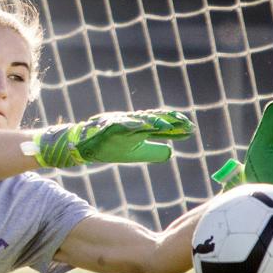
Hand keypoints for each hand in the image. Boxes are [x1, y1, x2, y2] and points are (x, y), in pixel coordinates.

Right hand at [30, 111, 193, 166]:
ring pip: (137, 120)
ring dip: (151, 121)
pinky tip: (140, 126)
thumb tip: (171, 152)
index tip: (191, 129)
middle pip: (153, 120)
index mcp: (139, 128)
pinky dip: (128, 125)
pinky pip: (118, 125)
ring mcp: (118, 123)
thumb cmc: (108, 148)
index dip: (175, 127)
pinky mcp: (105, 126)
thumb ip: (152, 152)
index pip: (160, 126)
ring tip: (166, 124)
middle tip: (186, 124)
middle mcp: (131, 122)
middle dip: (168, 122)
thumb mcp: (134, 152)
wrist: (81, 146)